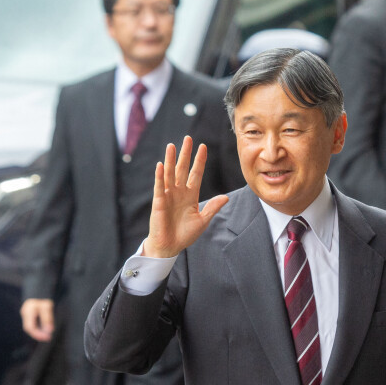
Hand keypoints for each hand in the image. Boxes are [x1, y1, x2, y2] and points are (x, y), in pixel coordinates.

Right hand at [20, 298, 54, 341]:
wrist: (39, 288)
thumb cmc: (43, 297)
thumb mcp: (47, 307)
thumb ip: (47, 318)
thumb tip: (50, 331)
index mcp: (28, 312)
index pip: (30, 327)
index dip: (38, 334)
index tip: (47, 338)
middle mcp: (25, 313)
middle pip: (29, 328)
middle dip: (38, 334)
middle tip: (48, 338)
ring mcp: (26, 313)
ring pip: (31, 326)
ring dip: (39, 331)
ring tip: (48, 336)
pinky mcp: (30, 313)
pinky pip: (33, 322)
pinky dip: (39, 327)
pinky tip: (45, 329)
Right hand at [143, 136, 228, 257]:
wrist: (170, 246)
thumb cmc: (185, 234)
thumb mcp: (202, 220)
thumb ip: (212, 208)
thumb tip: (226, 197)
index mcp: (191, 195)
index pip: (196, 174)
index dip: (200, 161)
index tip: (203, 147)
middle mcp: (179, 192)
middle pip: (183, 169)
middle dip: (186, 154)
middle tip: (188, 138)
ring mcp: (168, 195)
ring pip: (170, 174)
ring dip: (170, 160)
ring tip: (172, 145)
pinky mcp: (159, 202)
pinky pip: (160, 187)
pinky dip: (160, 176)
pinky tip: (161, 165)